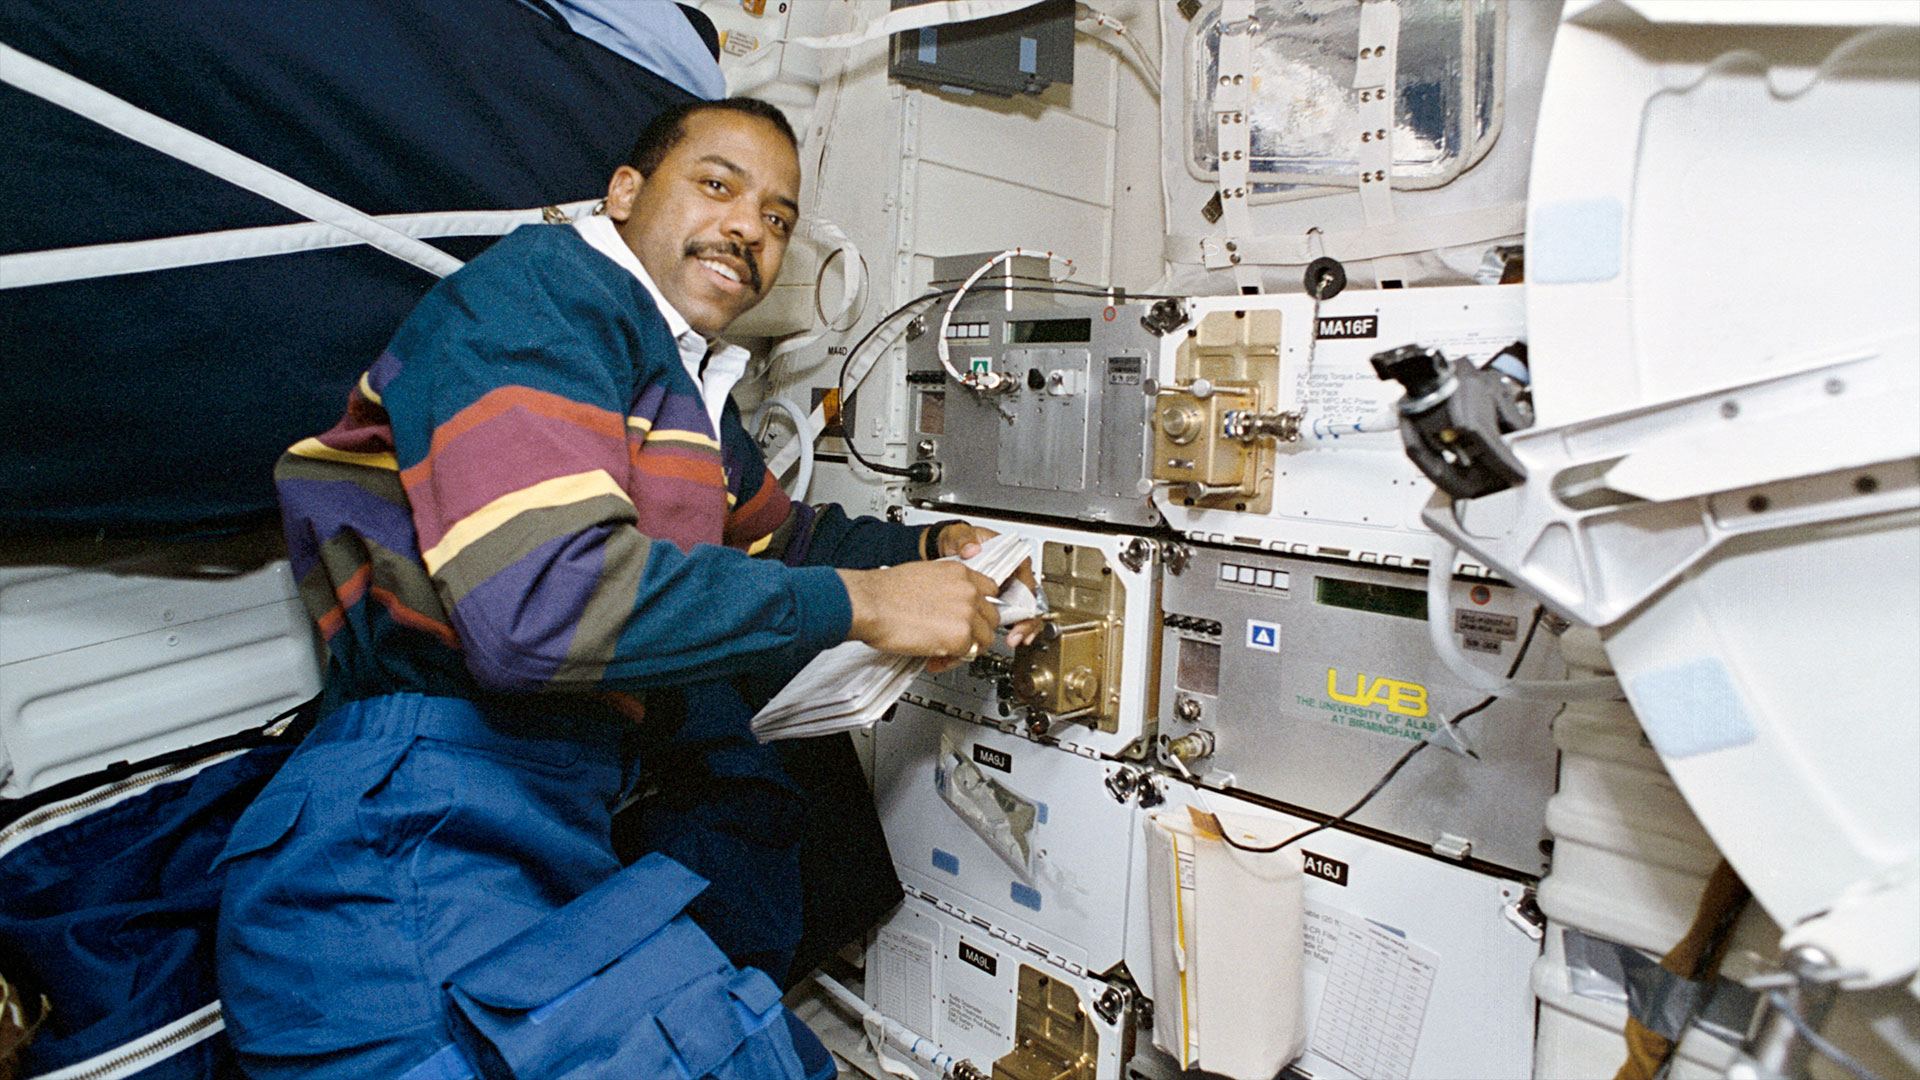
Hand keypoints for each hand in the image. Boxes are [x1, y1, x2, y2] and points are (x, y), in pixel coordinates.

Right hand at [838, 561, 997, 668]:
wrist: (870, 604)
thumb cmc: (884, 592)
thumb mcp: (924, 577)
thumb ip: (945, 590)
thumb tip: (949, 608)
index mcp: (959, 572)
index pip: (990, 591)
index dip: (980, 609)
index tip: (972, 618)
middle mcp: (968, 590)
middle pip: (992, 616)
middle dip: (976, 631)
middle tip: (958, 640)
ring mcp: (967, 612)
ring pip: (985, 638)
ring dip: (968, 649)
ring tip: (945, 653)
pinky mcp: (960, 636)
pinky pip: (969, 655)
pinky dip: (953, 661)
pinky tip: (936, 658)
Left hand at [931, 523, 1044, 648]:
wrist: (944, 548)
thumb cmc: (957, 540)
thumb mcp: (959, 535)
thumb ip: (964, 540)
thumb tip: (971, 549)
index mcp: (1012, 558)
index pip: (1028, 583)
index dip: (1027, 603)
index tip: (1020, 616)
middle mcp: (1013, 575)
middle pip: (1029, 603)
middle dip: (1025, 623)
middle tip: (1015, 637)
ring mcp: (1006, 589)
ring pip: (1021, 613)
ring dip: (1019, 629)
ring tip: (1011, 641)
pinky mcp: (996, 601)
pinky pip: (1007, 617)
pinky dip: (1005, 629)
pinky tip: (1002, 639)